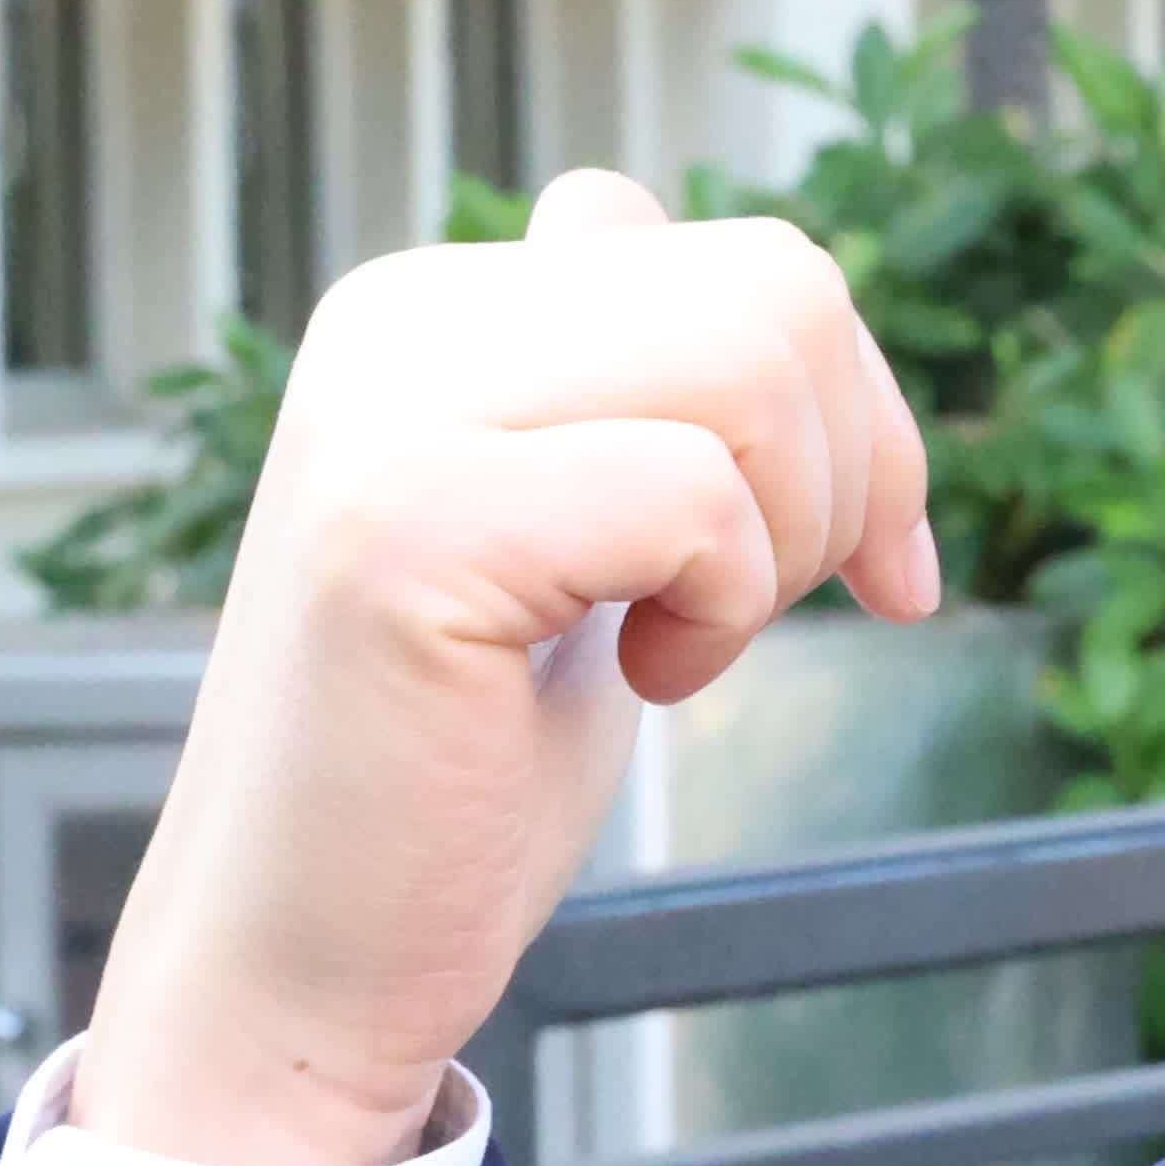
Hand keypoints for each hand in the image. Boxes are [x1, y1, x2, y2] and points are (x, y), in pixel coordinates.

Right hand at [68, 170, 939, 1165]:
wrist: (307, 964)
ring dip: (786, 538)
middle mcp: (395, 319)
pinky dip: (725, 606)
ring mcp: (388, 412)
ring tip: (674, 639)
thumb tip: (620, 201)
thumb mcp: (557, 524)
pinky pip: (697, 494)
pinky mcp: (407, 526)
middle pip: (782, 287)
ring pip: (758, 362)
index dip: (856, 415)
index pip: (752, 258)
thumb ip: (592, 364)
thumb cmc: (458, 763)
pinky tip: (632, 679)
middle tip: (756, 610)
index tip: (851, 562)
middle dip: (853, 470)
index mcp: (432, 305)